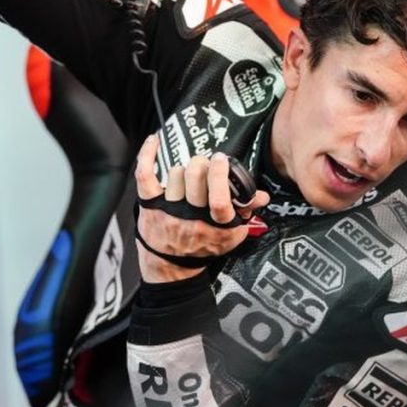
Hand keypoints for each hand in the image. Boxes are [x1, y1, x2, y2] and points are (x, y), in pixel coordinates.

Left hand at [135, 135, 269, 282]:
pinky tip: (155, 140)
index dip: (221, 175)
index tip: (222, 160)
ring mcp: (168, 210)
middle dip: (203, 163)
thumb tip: (262, 195)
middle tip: (207, 164)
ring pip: (176, 173)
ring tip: (189, 177)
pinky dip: (148, 154)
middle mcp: (190, 217)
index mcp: (214, 225)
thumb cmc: (203, 246)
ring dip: (185, 169)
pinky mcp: (149, 205)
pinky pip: (145, 174)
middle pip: (196, 175)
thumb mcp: (230, 235)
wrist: (171, 267)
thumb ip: (246, 212)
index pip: (219, 199)